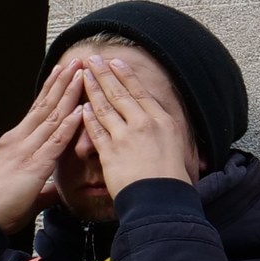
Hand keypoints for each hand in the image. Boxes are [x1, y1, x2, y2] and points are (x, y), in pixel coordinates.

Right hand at [0, 60, 86, 233]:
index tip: (65, 72)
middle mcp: (20, 139)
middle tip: (77, 61)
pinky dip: (68, 124)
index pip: (38, 109)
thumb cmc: (2, 206)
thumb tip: (56, 190)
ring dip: (68, 94)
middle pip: (45, 105)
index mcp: (17, 141)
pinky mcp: (33, 165)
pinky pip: (54, 141)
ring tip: (80, 73)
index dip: (53, 90)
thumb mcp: (27, 190)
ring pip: (51, 116)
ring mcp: (25, 150)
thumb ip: (44, 187)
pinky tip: (79, 109)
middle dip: (62, 82)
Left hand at [82, 55, 199, 196]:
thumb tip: (160, 122)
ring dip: (92, 89)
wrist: (163, 200)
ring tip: (82, 76)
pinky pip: (96, 130)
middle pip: (120, 94)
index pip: (140, 92)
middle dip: (104, 74)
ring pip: (105, 107)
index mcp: (163, 121)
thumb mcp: (178, 147)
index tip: (115, 62)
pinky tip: (81, 106)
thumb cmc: (173, 178)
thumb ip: (165, 131)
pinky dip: (87, 116)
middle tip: (92, 60)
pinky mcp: (111, 152)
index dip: (125, 76)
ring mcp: (126, 137)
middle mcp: (144, 124)